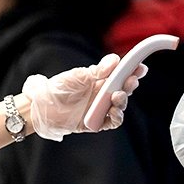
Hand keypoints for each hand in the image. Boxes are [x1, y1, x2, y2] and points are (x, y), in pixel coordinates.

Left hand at [21, 54, 145, 140]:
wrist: (42, 107)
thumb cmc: (59, 88)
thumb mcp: (78, 76)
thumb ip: (97, 70)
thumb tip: (115, 60)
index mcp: (100, 80)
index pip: (121, 74)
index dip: (133, 70)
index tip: (141, 67)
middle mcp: (103, 94)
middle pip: (124, 89)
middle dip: (130, 84)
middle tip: (131, 80)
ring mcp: (101, 109)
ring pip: (121, 106)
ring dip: (123, 101)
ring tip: (117, 96)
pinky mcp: (97, 123)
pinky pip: (113, 122)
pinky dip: (117, 117)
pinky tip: (114, 111)